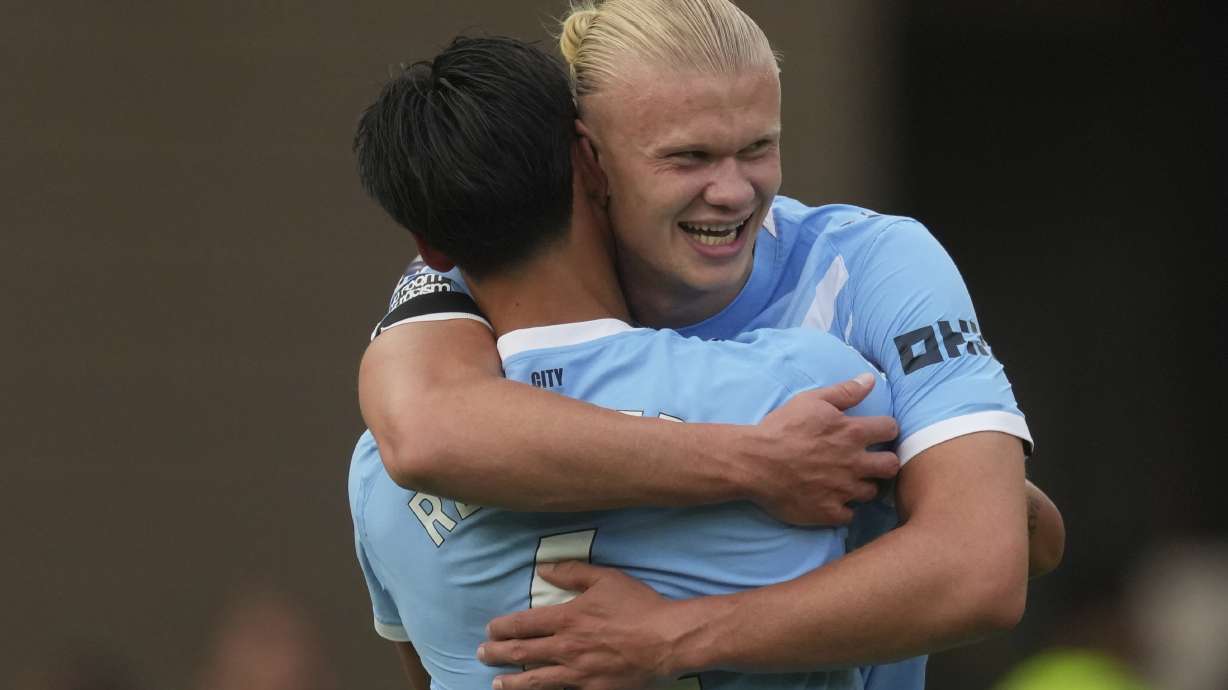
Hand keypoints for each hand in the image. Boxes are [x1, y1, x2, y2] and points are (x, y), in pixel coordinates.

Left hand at [479, 561, 680, 689]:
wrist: (665, 640)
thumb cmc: (637, 605)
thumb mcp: (605, 578)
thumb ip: (572, 572)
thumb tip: (543, 568)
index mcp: (567, 618)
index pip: (523, 624)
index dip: (502, 627)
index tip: (490, 629)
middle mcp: (566, 648)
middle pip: (521, 652)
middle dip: (497, 653)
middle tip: (482, 654)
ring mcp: (577, 673)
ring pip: (535, 680)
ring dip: (512, 682)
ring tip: (497, 683)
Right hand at [741, 373, 898, 525]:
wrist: (754, 462)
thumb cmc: (781, 428)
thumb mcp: (811, 401)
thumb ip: (845, 392)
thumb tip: (870, 379)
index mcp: (852, 433)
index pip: (891, 429)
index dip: (886, 430)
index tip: (876, 433)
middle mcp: (854, 463)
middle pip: (891, 466)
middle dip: (885, 462)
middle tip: (870, 461)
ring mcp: (843, 490)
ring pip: (872, 492)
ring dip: (863, 486)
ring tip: (848, 481)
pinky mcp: (829, 512)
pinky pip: (849, 515)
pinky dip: (843, 508)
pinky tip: (832, 500)